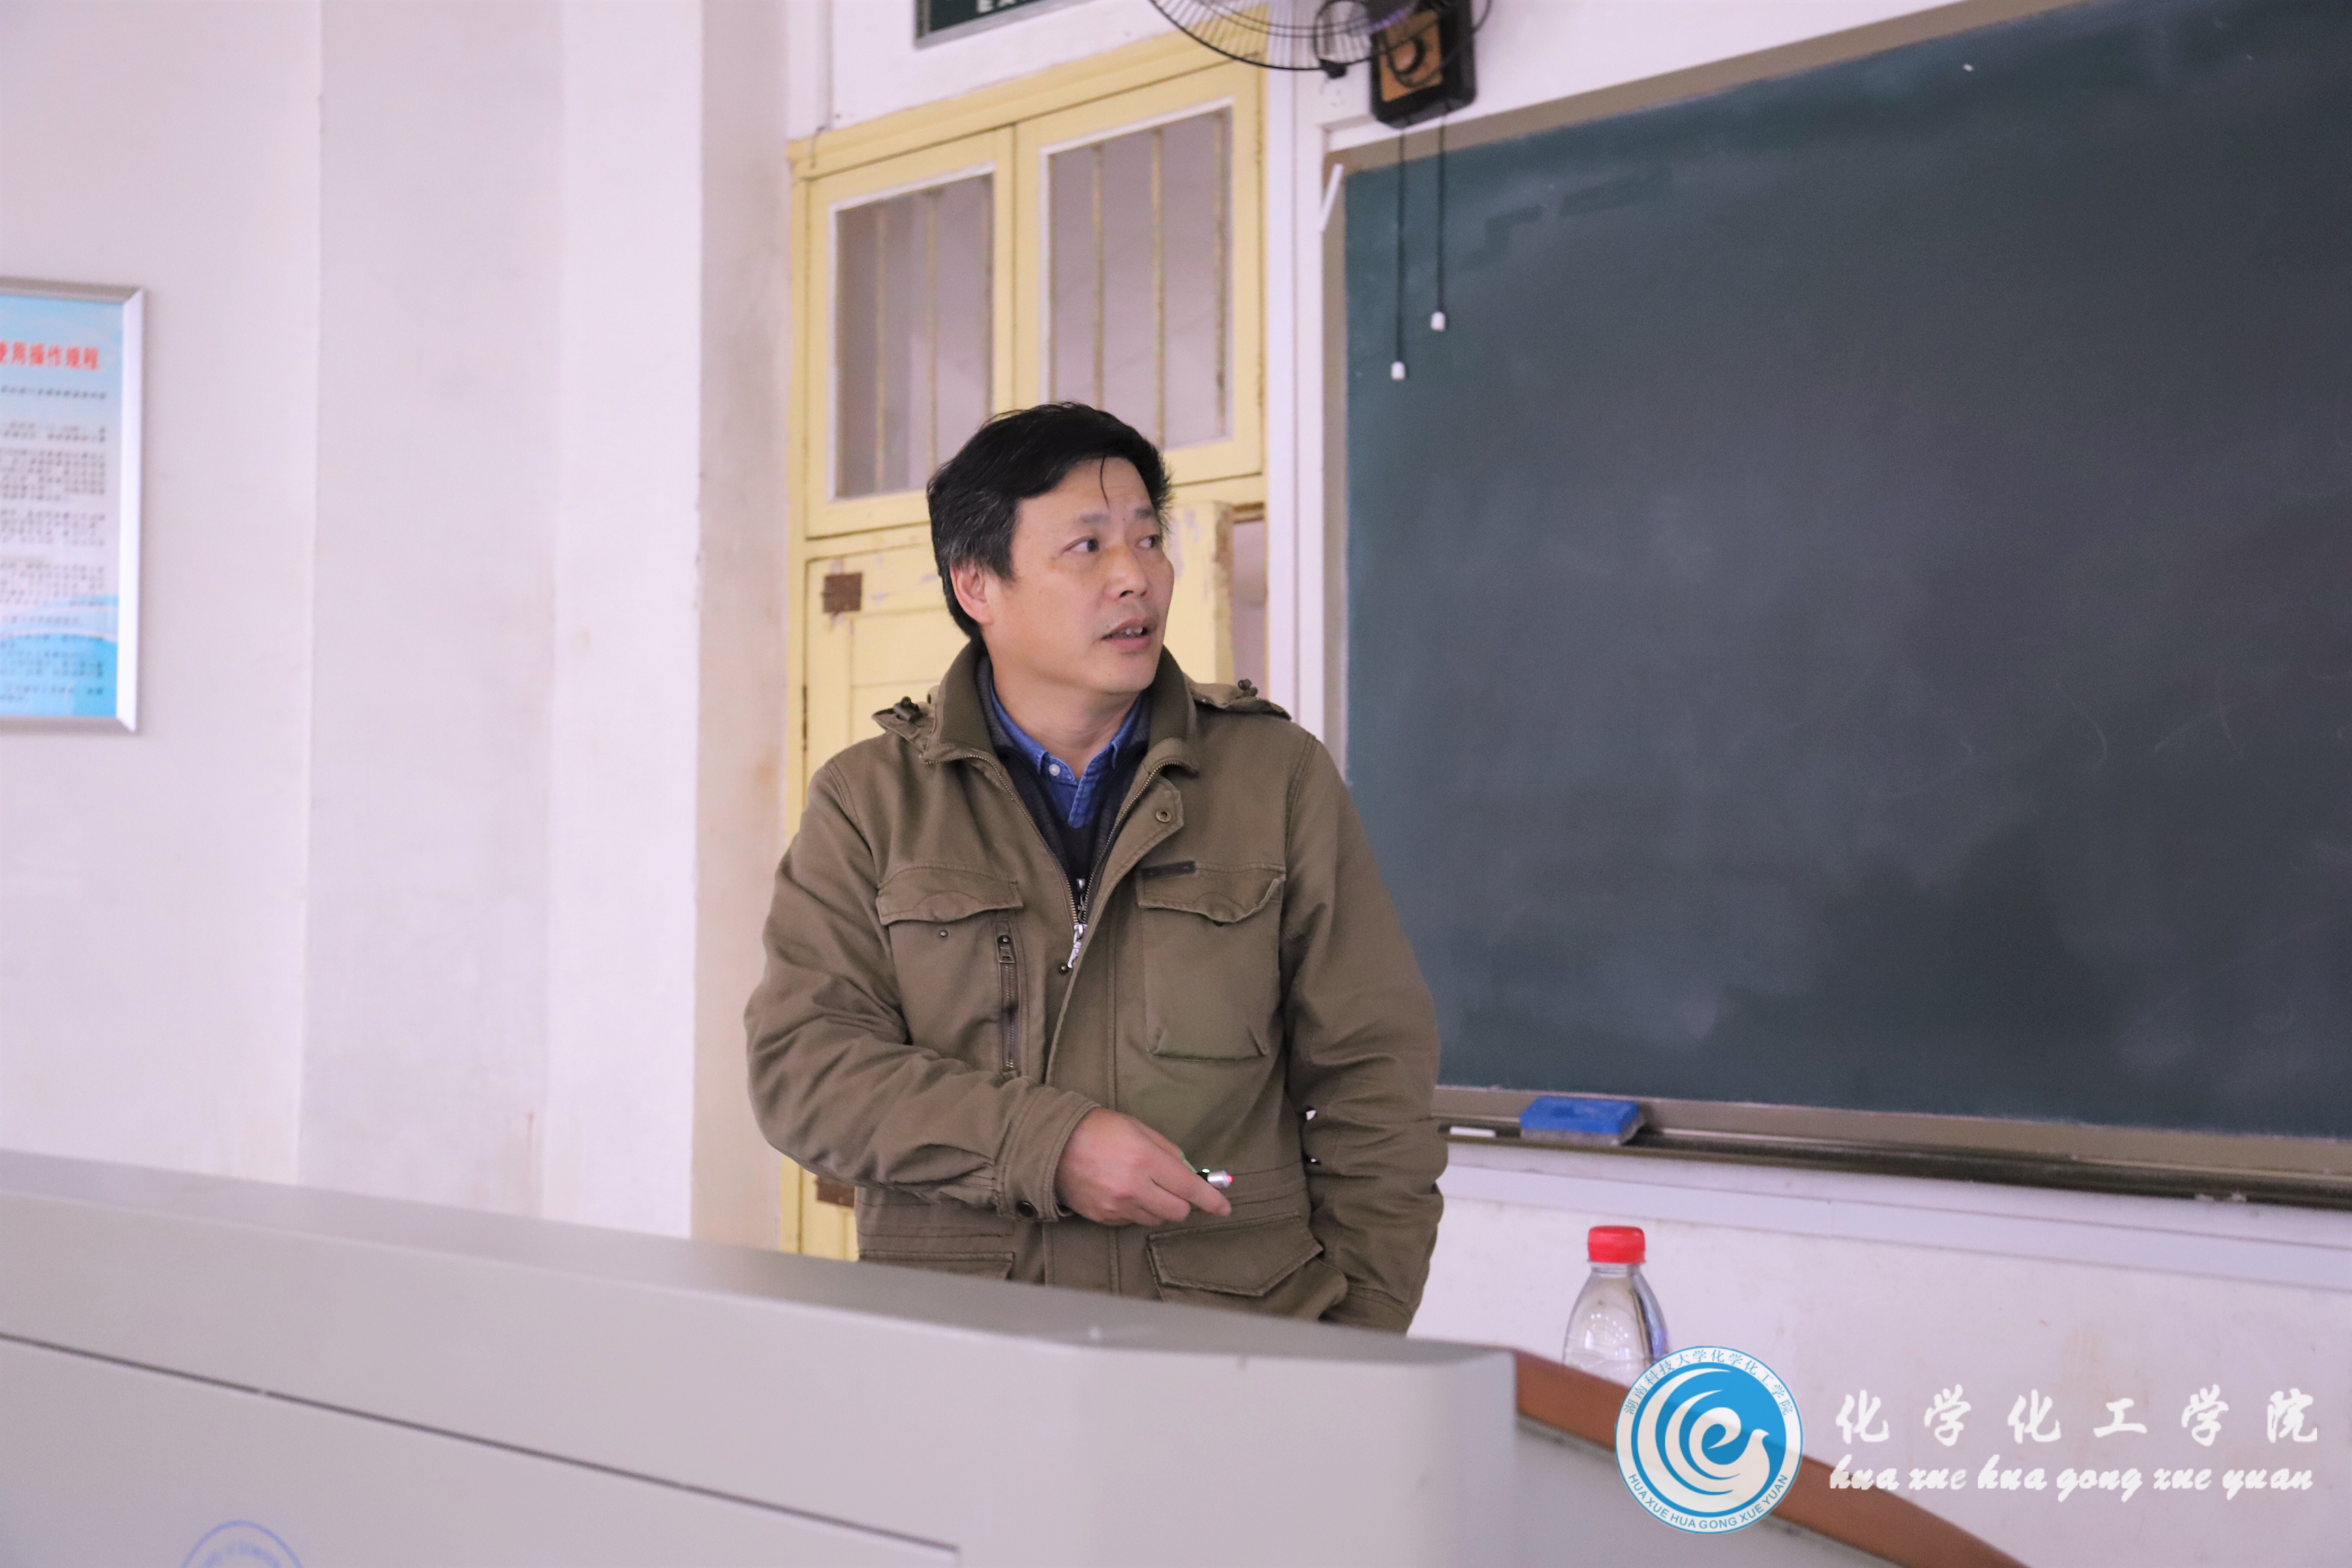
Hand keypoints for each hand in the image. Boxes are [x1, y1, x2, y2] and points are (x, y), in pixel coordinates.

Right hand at [1052, 1109, 1232, 1225]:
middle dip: (1182, 1201)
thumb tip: (1189, 1171)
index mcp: (1146, 1160)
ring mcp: (1117, 1206)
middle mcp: (1134, 1188)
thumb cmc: (1097, 1129)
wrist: (1052, 1145)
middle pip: (1177, 1211)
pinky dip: (1136, 1210)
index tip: (1224, 1208)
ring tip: (1141, 1185)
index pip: (1189, 1188)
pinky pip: (1132, 1221)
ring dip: (1158, 1206)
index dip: (1211, 1200)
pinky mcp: (1104, 1218)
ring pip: (1155, 1218)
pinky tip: (1122, 1192)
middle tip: (1172, 1187)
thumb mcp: (1137, 1128)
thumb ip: (1167, 1151)